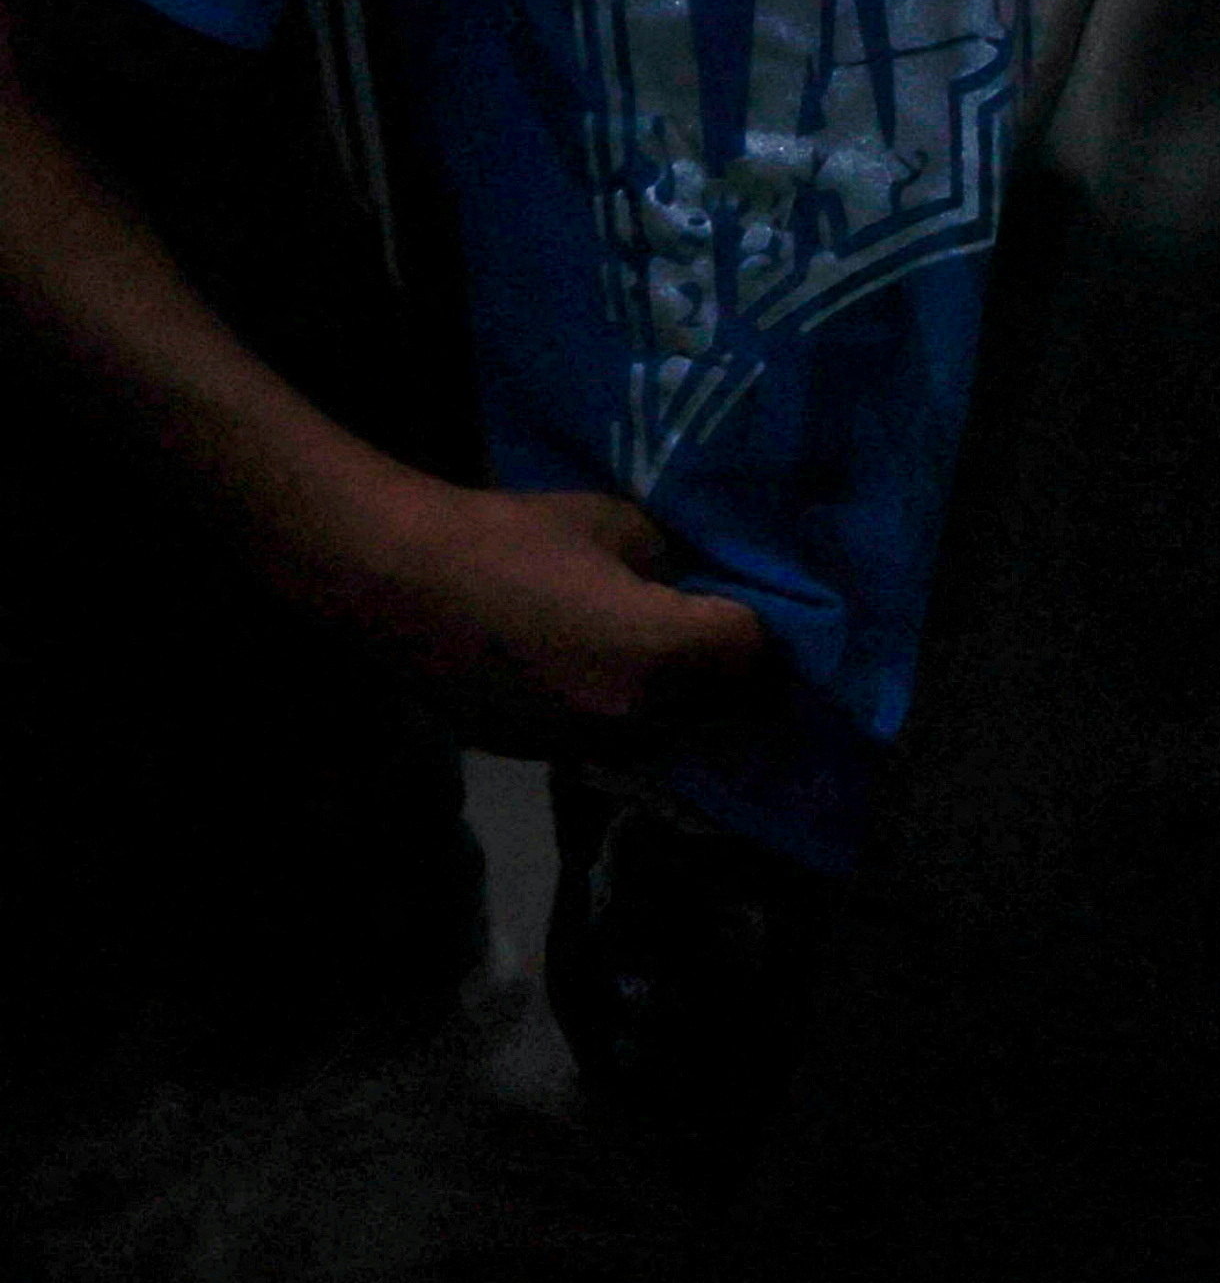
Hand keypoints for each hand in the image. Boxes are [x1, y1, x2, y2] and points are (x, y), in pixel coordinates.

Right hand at [316, 472, 773, 753]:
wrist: (396, 582)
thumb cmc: (513, 538)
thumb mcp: (623, 526)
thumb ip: (680, 564)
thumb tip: (707, 583)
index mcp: (665, 655)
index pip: (757, 651)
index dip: (759, 621)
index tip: (749, 599)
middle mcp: (638, 717)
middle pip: (727, 708)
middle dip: (734, 674)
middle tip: (722, 633)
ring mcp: (587, 746)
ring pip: (673, 734)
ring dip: (683, 703)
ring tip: (667, 658)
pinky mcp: (543, 756)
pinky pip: (615, 741)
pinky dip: (627, 715)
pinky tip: (602, 675)